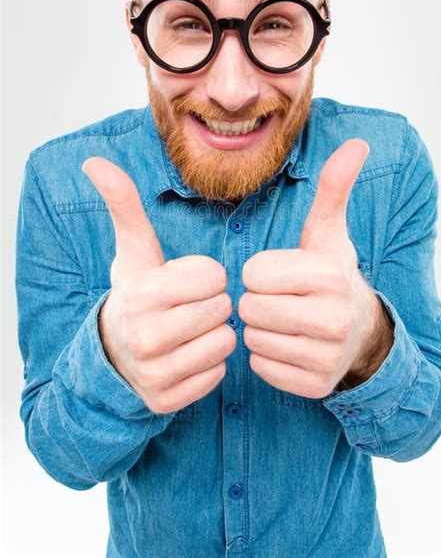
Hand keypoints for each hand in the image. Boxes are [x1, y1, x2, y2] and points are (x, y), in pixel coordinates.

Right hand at [81, 157, 235, 414]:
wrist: (113, 353)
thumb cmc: (136, 293)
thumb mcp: (132, 250)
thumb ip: (123, 204)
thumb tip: (94, 161)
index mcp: (141, 293)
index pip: (214, 274)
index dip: (205, 275)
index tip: (186, 281)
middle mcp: (144, 336)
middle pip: (223, 308)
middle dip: (212, 304)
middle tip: (188, 307)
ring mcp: (155, 373)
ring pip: (225, 342)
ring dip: (214, 333)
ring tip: (190, 330)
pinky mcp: (166, 400)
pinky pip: (218, 373)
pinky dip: (209, 364)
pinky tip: (187, 355)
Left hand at [239, 139, 384, 398]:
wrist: (361, 331)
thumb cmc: (331, 276)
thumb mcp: (329, 233)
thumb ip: (333, 190)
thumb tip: (357, 144)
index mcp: (329, 275)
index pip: (253, 273)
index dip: (259, 272)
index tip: (279, 274)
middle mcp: (333, 318)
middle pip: (250, 307)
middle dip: (257, 300)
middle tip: (280, 299)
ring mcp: (326, 356)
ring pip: (253, 338)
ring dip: (260, 329)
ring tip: (285, 320)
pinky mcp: (315, 384)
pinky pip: (261, 367)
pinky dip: (267, 356)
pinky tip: (289, 344)